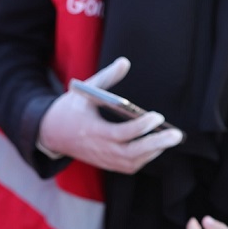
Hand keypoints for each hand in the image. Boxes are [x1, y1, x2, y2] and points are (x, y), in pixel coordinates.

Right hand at [38, 57, 183, 173]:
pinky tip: (156, 146)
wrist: (51, 134)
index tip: (158, 115)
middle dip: (156, 144)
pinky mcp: (105, 164)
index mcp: (92, 131)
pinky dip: (145, 158)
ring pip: (132, 162)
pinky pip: (128, 166)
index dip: (141, 127)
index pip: (121, 134)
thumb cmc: (70, 109)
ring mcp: (102, 159)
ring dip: (153, 152)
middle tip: (176, 135)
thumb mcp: (84, 90)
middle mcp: (98, 149)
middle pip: (131, 154)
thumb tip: (125, 62)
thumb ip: (106, 77)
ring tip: (170, 138)